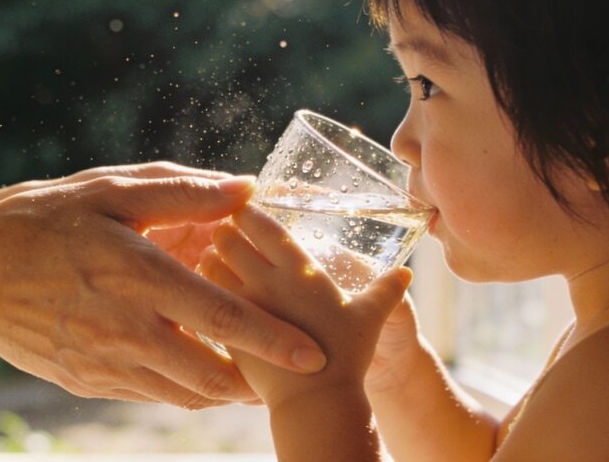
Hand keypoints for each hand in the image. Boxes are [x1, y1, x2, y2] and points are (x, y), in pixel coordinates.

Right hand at [0, 172, 327, 409]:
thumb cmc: (39, 220)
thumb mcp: (109, 190)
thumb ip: (183, 192)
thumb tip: (246, 189)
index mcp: (134, 272)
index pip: (218, 314)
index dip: (270, 339)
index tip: (312, 355)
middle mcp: (122, 327)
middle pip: (209, 374)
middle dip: (257, 380)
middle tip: (289, 370)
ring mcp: (102, 362)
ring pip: (182, 393)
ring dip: (224, 388)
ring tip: (251, 373)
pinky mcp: (86, 381)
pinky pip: (149, 394)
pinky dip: (182, 387)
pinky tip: (195, 365)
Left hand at [198, 205, 412, 408]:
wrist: (316, 401)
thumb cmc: (346, 357)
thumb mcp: (370, 318)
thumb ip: (387, 291)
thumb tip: (406, 273)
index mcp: (299, 269)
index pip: (262, 226)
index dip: (248, 212)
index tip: (242, 208)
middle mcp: (266, 281)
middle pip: (228, 239)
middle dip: (223, 230)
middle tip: (223, 229)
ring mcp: (242, 306)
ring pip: (210, 265)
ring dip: (209, 257)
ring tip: (212, 257)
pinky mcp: (227, 331)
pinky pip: (203, 299)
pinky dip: (202, 289)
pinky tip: (206, 292)